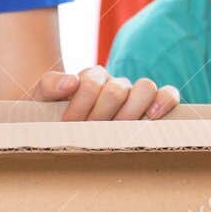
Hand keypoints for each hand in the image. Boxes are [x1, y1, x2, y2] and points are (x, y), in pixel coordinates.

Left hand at [34, 66, 179, 120]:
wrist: (62, 127)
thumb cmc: (53, 113)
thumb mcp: (42, 98)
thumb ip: (49, 85)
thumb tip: (71, 82)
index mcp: (91, 78)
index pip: (92, 83)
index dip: (81, 105)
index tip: (69, 125)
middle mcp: (114, 83)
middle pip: (117, 90)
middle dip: (102, 116)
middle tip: (91, 134)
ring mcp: (134, 94)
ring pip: (145, 88)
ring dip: (131, 113)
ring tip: (119, 132)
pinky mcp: (152, 106)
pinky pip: (168, 94)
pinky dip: (166, 101)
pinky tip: (154, 115)